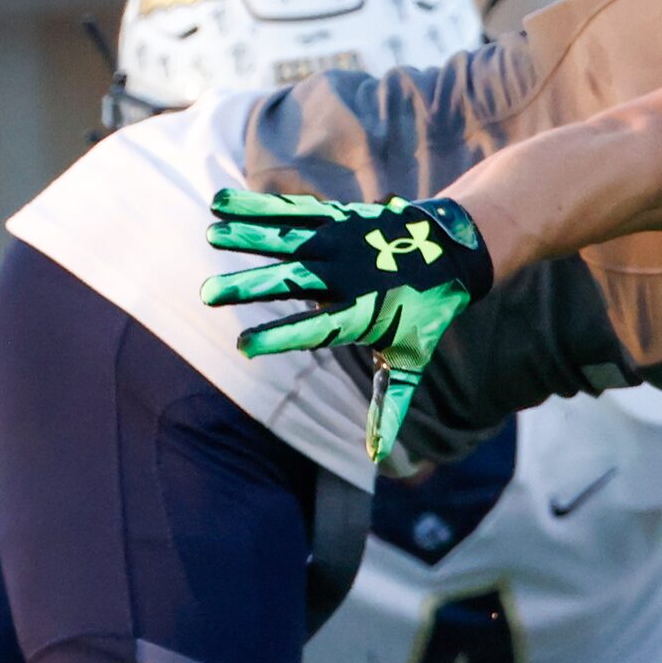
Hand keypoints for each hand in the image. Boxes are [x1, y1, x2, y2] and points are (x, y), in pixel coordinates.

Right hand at [201, 190, 495, 461]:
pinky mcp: (336, 218)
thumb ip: (387, 407)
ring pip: (288, 239)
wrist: (453, 249)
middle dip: (250, 286)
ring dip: (247, 236)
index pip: (316, 330)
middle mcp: (349, 275)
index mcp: (362, 314)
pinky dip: (256, 206)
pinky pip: (291, 211)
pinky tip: (218, 205)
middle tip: (208, 293)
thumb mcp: (409, 363)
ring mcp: (342, 242)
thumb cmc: (423, 315)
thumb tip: (377, 457)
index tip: (243, 347)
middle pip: (293, 280)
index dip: (280, 337)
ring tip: (210, 236)